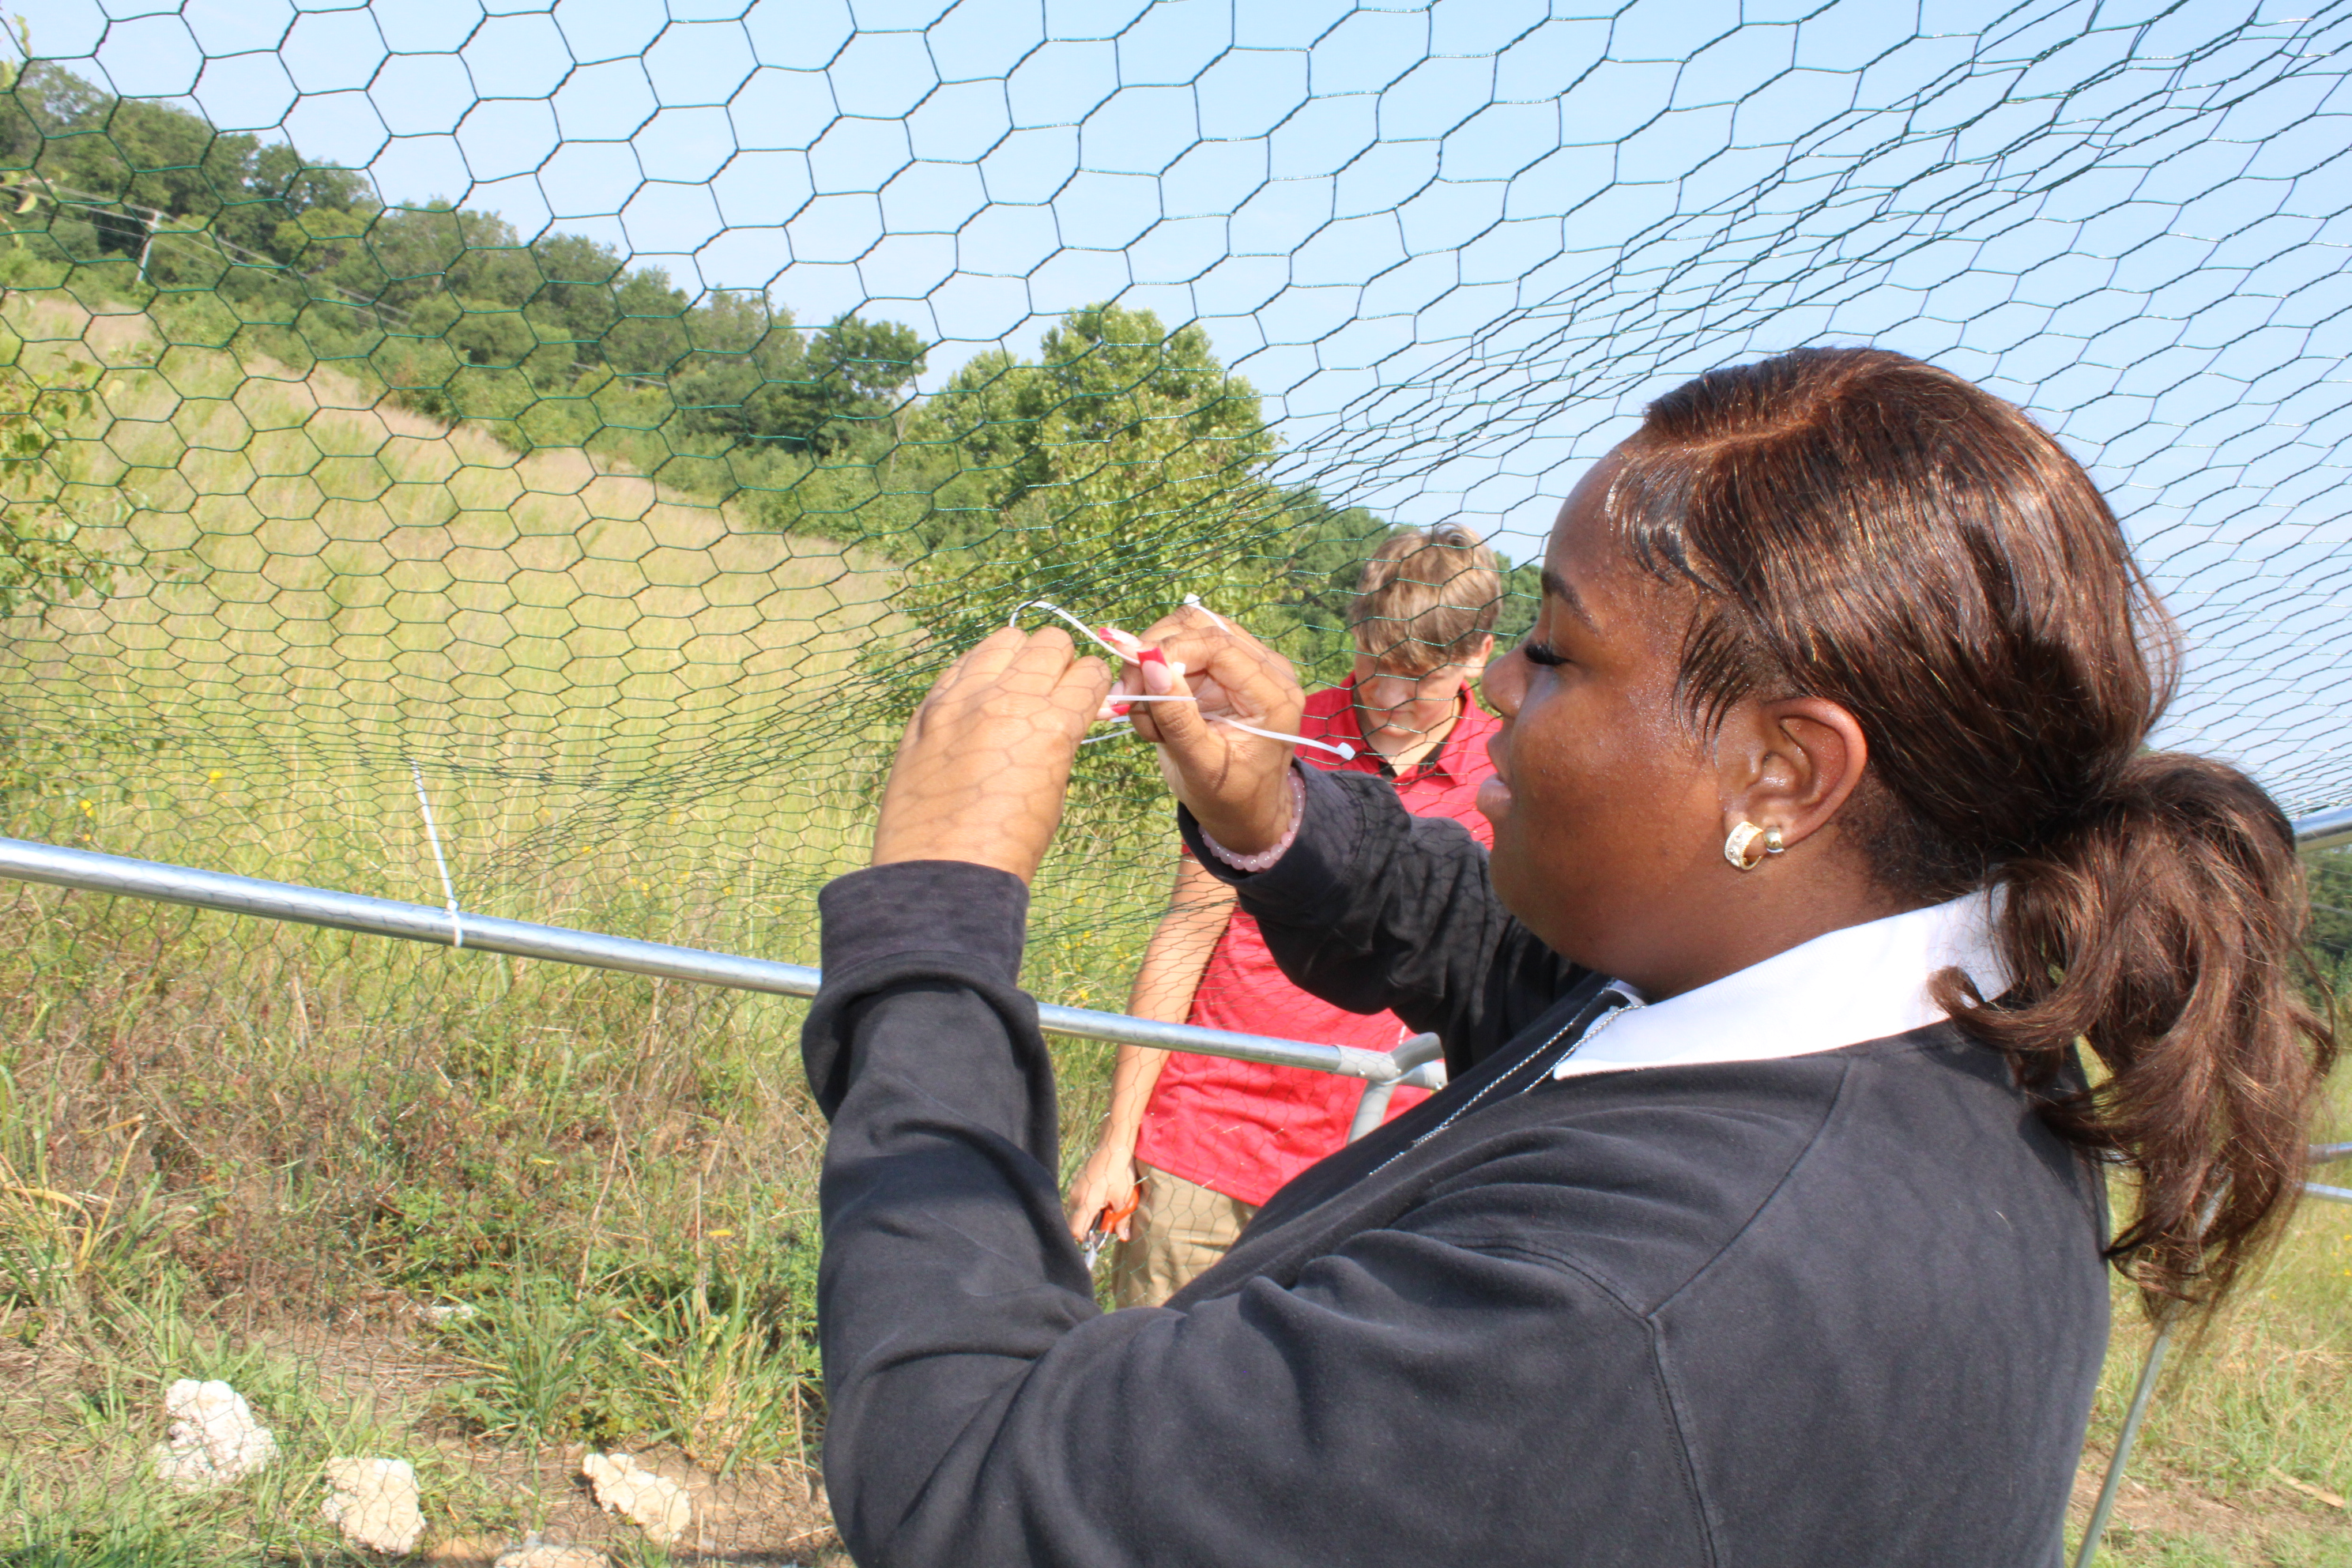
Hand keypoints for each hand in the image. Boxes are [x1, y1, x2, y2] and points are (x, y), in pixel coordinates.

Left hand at [871, 627, 1113, 882]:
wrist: (940, 875)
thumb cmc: (1007, 847)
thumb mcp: (1053, 791)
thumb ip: (1060, 740)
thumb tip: (1064, 714)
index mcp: (1050, 725)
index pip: (1089, 672)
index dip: (1093, 686)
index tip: (1087, 697)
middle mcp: (1006, 699)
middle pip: (1050, 642)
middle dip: (1060, 663)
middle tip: (1053, 691)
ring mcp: (960, 699)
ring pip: (1004, 639)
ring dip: (1018, 658)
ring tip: (1014, 689)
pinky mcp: (927, 709)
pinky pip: (961, 665)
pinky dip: (978, 673)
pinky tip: (979, 699)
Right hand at [1064, 1138, 1141, 1243]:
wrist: (1113, 1148)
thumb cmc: (1119, 1174)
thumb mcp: (1124, 1200)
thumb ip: (1121, 1221)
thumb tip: (1123, 1237)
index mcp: (1085, 1205)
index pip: (1076, 1231)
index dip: (1085, 1239)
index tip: (1097, 1240)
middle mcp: (1076, 1198)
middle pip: (1075, 1222)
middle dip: (1089, 1227)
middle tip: (1106, 1223)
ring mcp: (1075, 1189)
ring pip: (1077, 1211)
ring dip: (1089, 1215)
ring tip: (1107, 1208)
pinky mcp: (1078, 1182)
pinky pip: (1079, 1200)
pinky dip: (1088, 1204)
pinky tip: (1103, 1197)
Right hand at [1120, 605, 1304, 854]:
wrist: (1244, 812)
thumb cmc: (1230, 798)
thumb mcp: (1200, 765)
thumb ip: (1176, 715)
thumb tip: (1149, 661)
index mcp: (1274, 694)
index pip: (1217, 644)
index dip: (1169, 650)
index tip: (1132, 676)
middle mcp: (1265, 669)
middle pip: (1199, 626)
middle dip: (1154, 655)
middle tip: (1125, 697)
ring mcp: (1242, 664)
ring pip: (1183, 632)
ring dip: (1151, 667)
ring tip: (1145, 716)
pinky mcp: (1221, 668)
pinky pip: (1177, 651)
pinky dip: (1155, 678)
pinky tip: (1155, 716)